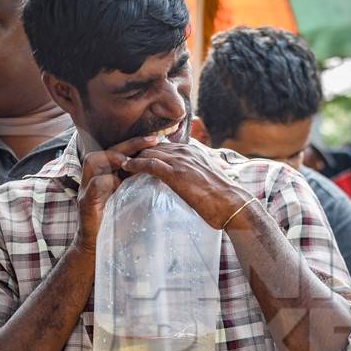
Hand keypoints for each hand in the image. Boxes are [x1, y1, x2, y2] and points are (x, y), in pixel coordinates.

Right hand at [75, 136, 158, 251]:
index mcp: (106, 175)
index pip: (119, 151)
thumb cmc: (117, 224)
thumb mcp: (132, 200)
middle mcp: (93, 178)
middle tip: (152, 141)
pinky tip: (120, 184)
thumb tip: (166, 176)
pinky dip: (107, 181)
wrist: (97, 248)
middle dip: (129, 144)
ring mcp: (86, 189)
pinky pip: (94, 185)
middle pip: (106, 150)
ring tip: (132, 162)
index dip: (136, 143)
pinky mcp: (85, 203)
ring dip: (114, 158)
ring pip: (93, 161)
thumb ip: (140, 186)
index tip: (157, 140)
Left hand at [121, 142, 251, 228]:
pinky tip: (125, 168)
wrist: (233, 204)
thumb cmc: (223, 198)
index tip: (136, 159)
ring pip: (148, 152)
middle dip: (136, 152)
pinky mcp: (176, 173)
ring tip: (118, 164)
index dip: (148, 152)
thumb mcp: (208, 180)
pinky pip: (150, 164)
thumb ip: (196, 175)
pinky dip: (135, 165)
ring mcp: (181, 161)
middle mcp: (186, 151)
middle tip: (120, 161)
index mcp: (193, 151)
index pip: (164, 146)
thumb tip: (191, 183)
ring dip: (131, 157)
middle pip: (153, 146)